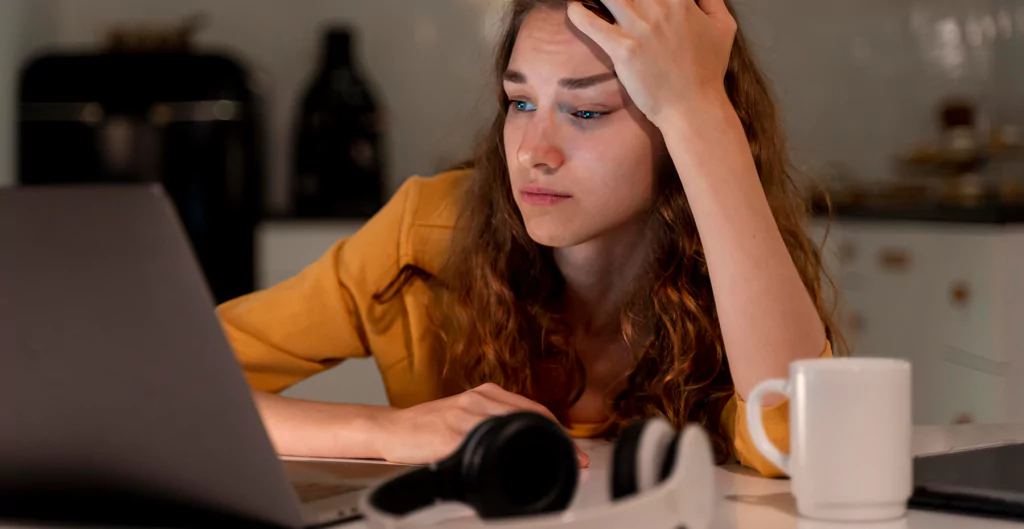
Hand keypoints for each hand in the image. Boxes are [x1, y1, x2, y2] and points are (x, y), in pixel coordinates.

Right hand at [371, 383, 589, 467]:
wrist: (391, 429)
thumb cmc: (428, 427)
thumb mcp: (467, 417)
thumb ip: (495, 424)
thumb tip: (528, 443)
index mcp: (487, 394)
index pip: (534, 410)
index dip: (559, 431)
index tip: (575, 450)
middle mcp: (479, 400)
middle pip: (530, 419)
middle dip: (556, 440)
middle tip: (575, 460)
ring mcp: (465, 416)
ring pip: (512, 431)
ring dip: (536, 449)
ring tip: (554, 465)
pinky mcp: (450, 434)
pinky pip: (485, 445)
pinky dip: (504, 457)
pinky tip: (514, 468)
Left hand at [566, 0, 736, 126]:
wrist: (693, 107)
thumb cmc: (708, 70)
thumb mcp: (723, 27)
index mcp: (681, 0)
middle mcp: (660, 9)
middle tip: (608, 0)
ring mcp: (640, 29)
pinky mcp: (623, 50)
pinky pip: (592, 24)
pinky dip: (579, 13)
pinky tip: (574, 8)